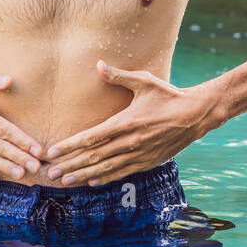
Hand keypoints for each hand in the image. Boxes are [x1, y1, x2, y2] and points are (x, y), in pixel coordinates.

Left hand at [43, 60, 216, 185]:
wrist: (196, 115)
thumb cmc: (168, 96)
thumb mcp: (144, 82)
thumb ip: (119, 76)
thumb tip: (99, 65)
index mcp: (125, 122)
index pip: (91, 137)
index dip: (70, 146)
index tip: (52, 152)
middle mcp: (130, 142)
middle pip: (93, 157)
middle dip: (70, 165)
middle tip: (50, 173)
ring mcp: (138, 154)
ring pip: (105, 168)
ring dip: (83, 175)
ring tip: (65, 181)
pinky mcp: (147, 162)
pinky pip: (122, 173)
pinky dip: (105, 178)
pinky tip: (91, 182)